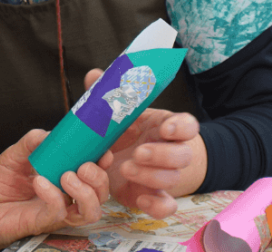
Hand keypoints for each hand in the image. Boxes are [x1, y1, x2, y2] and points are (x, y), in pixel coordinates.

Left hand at [0, 129, 110, 250]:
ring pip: (90, 211)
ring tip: (67, 175)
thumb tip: (51, 133)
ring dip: (85, 192)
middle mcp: (64, 196)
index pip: (93, 173)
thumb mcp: (14, 154)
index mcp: (61, 176)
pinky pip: (59, 213)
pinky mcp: (42, 223)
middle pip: (100, 194)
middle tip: (83, 166)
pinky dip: (54, 196)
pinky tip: (40, 182)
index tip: (103, 151)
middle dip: (98, 179)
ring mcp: (55, 211)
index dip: (102, 162)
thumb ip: (32, 142)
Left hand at [84, 69, 203, 218]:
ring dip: (152, 176)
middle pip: (183, 155)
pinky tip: (140, 199)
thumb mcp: (121, 113)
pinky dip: (156, 205)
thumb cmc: (127, 131)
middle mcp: (172, 151)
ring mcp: (166, 175)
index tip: (166, 128)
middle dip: (162, 155)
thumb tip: (94, 75)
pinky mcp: (155, 195)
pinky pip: (166, 206)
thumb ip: (109, 96)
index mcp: (166, 127)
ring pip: (173, 179)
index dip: (181, 127)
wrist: (130, 158)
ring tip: (127, 169)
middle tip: (139, 153)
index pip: (187, 125)